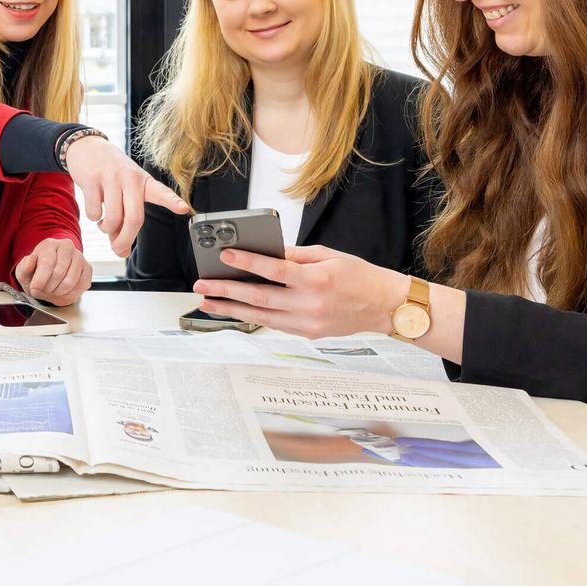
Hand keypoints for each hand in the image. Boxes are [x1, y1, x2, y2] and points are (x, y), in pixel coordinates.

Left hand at [14, 238, 92, 305]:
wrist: (49, 275)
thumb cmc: (37, 272)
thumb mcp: (24, 271)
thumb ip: (25, 267)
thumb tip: (31, 259)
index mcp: (49, 244)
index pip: (47, 262)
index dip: (40, 280)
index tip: (35, 289)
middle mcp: (66, 247)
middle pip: (59, 273)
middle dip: (48, 288)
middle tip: (43, 291)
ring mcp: (79, 257)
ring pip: (70, 281)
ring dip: (58, 292)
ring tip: (52, 291)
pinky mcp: (87, 269)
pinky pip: (81, 286)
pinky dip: (70, 294)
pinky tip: (62, 292)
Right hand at [63, 137, 189, 256]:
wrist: (87, 147)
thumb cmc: (110, 175)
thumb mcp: (122, 192)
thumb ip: (123, 221)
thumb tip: (120, 251)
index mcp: (143, 181)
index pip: (161, 192)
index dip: (173, 201)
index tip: (184, 209)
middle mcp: (130, 178)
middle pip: (134, 218)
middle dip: (126, 239)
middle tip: (119, 249)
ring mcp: (111, 177)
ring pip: (113, 218)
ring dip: (106, 229)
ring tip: (104, 224)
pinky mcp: (92, 178)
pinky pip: (94, 211)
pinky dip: (93, 217)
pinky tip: (94, 211)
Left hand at [191, 244, 408, 338]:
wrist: (384, 306)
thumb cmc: (358, 276)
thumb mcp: (328, 255)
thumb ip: (294, 255)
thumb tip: (264, 251)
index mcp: (317, 280)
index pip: (274, 270)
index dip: (247, 263)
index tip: (225, 256)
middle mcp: (310, 305)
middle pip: (259, 298)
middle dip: (226, 291)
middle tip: (202, 285)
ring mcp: (307, 323)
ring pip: (260, 316)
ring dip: (230, 309)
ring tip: (207, 302)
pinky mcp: (307, 333)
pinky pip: (273, 323)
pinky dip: (252, 316)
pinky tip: (234, 309)